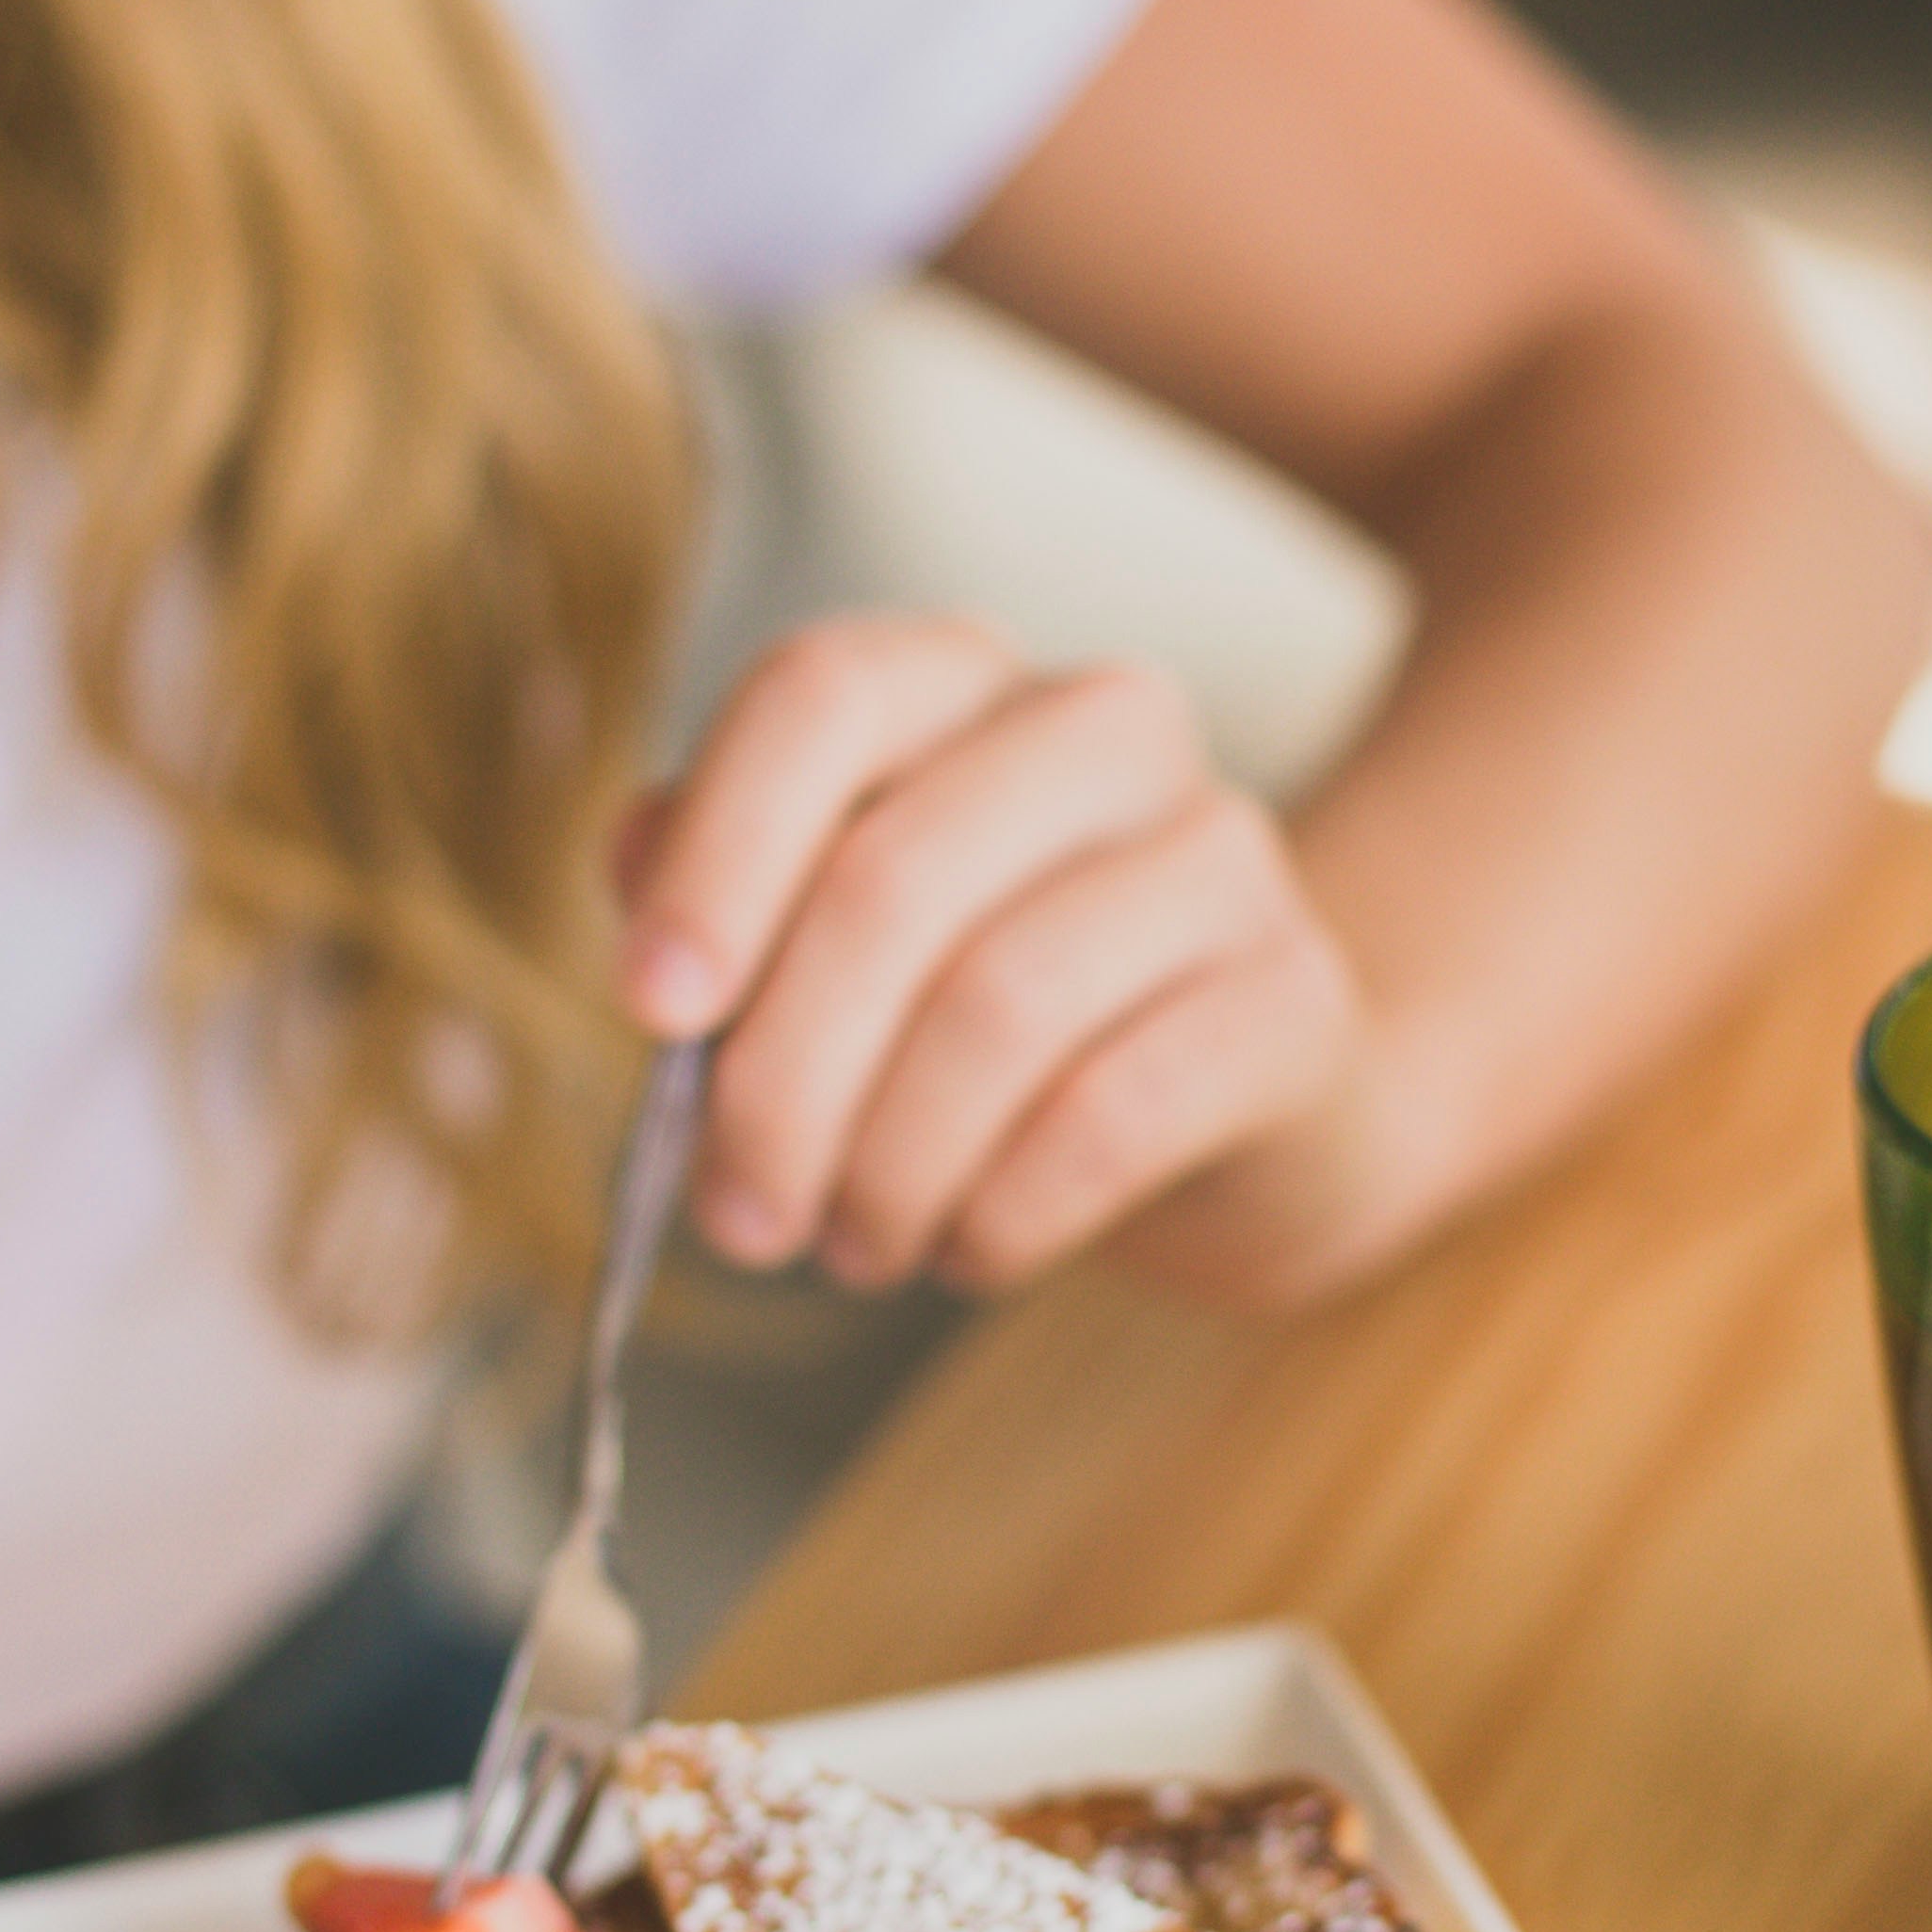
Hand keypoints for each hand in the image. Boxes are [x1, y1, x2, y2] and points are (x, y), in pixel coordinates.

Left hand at [615, 614, 1359, 1294]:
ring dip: (890, 1164)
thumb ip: (727, 891)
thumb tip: (637, 884)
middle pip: (893, 878)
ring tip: (853, 1246)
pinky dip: (1006, 1211)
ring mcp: (1222, 853)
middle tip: (741, 1217)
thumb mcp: (839, 940)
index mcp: (962, 680)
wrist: (1235, 1111)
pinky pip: (1112, 1114)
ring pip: (1001, 1005)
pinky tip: (971, 1251)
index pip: (822, 697)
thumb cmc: (993, 1012)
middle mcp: (1103, 728)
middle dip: (782, 1080)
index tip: (652, 1010)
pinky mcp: (1294, 999)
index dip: (719, 857)